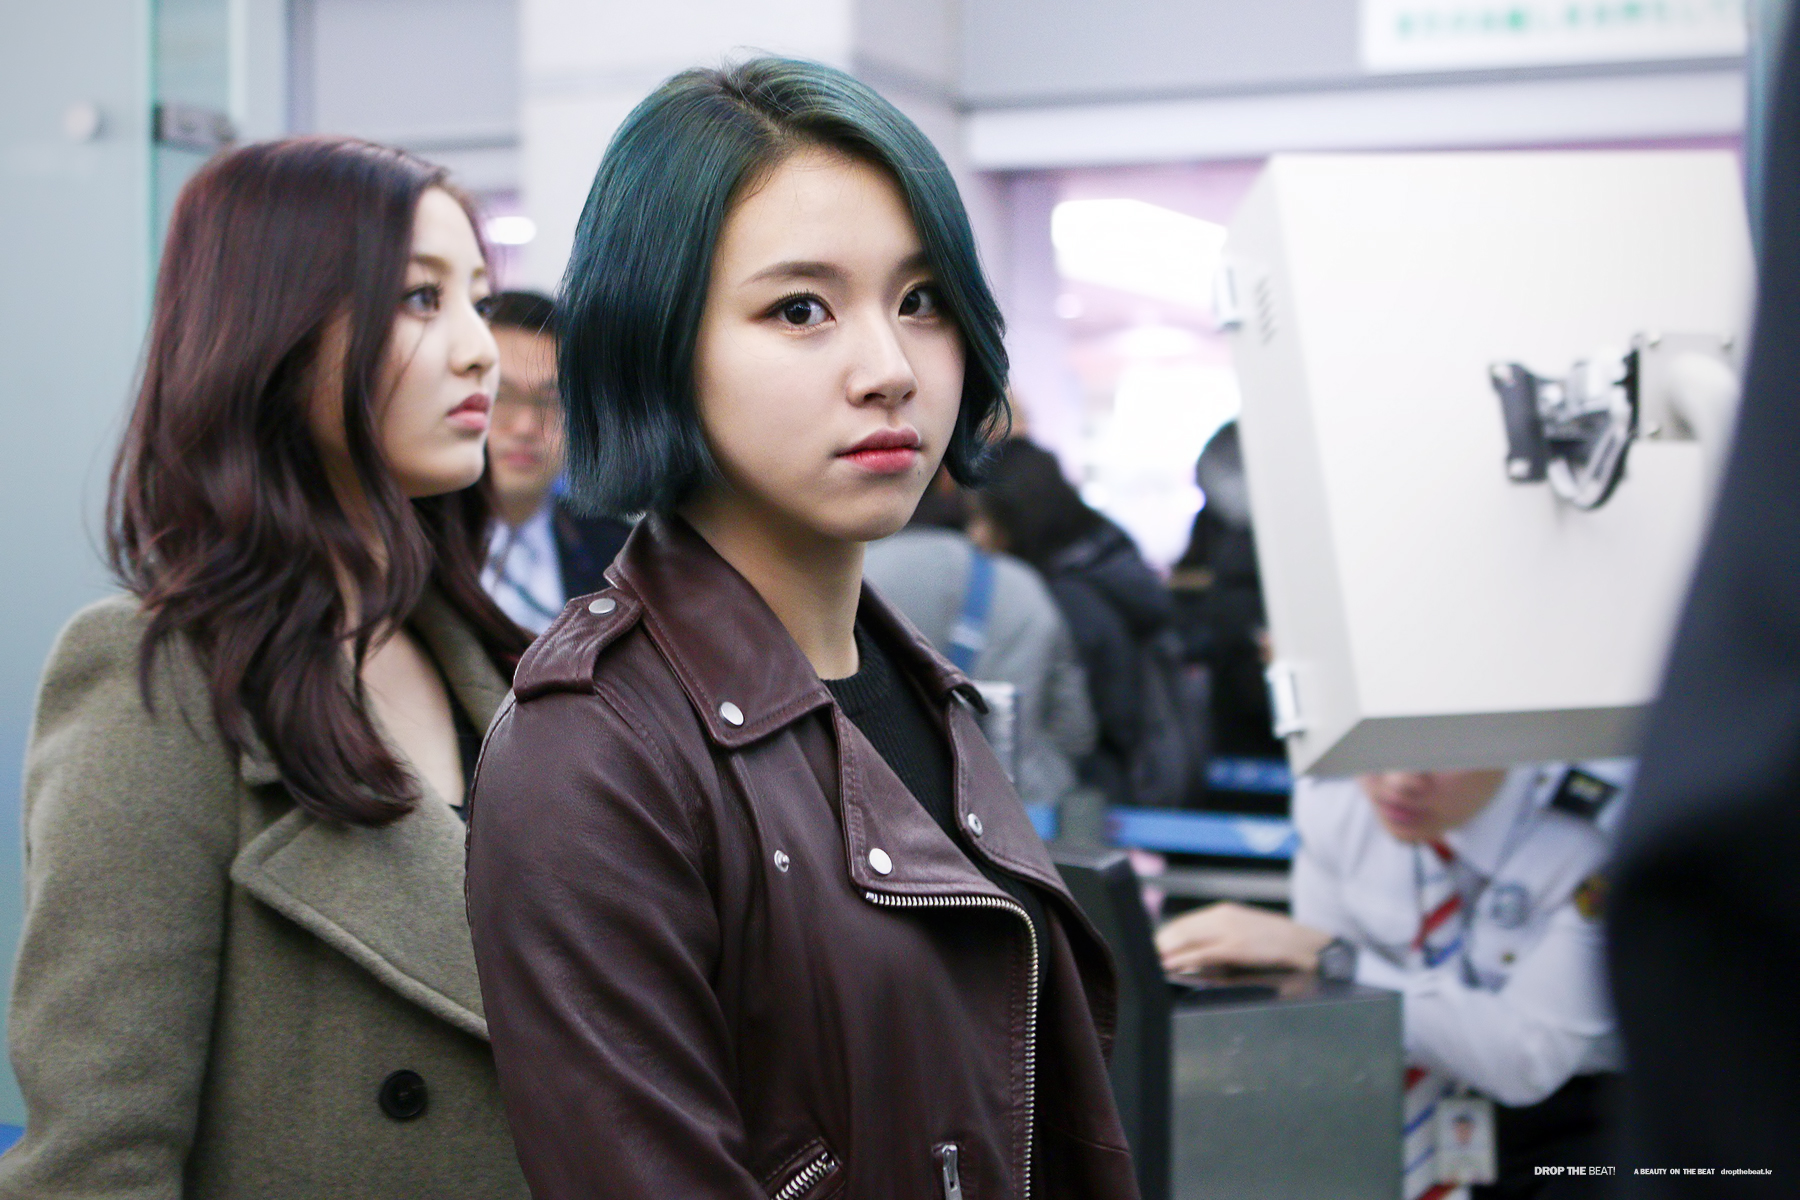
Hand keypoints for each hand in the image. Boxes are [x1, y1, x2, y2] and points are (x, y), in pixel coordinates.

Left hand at [1154, 901, 1332, 973]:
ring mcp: (1229, 930)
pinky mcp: (1236, 947)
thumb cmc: (1278, 943)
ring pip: (1186, 938)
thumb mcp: (1245, 934)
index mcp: (1224, 913)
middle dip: (1161, 945)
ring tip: (1153, 964)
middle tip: (1146, 959)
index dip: (1165, 938)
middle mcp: (1223, 916)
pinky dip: (1183, 960)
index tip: (1153, 949)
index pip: (1184, 923)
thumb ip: (1219, 941)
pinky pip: (1202, 953)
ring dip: (1166, 952)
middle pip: (1179, 929)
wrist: (1307, 945)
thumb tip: (1193, 957)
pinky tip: (1171, 967)